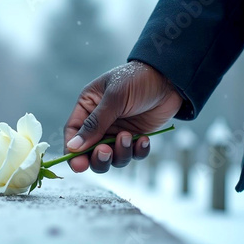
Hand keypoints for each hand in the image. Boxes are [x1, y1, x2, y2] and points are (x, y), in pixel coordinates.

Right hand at [64, 61, 182, 172]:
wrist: (171, 77)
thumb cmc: (138, 79)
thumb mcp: (114, 98)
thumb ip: (94, 124)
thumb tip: (73, 147)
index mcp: (88, 107)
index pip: (73, 133)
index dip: (73, 152)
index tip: (79, 165)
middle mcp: (100, 122)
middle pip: (90, 152)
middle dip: (98, 157)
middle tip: (106, 152)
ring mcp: (118, 131)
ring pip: (112, 157)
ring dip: (120, 153)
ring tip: (129, 137)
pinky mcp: (136, 137)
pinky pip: (133, 154)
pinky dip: (137, 151)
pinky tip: (143, 139)